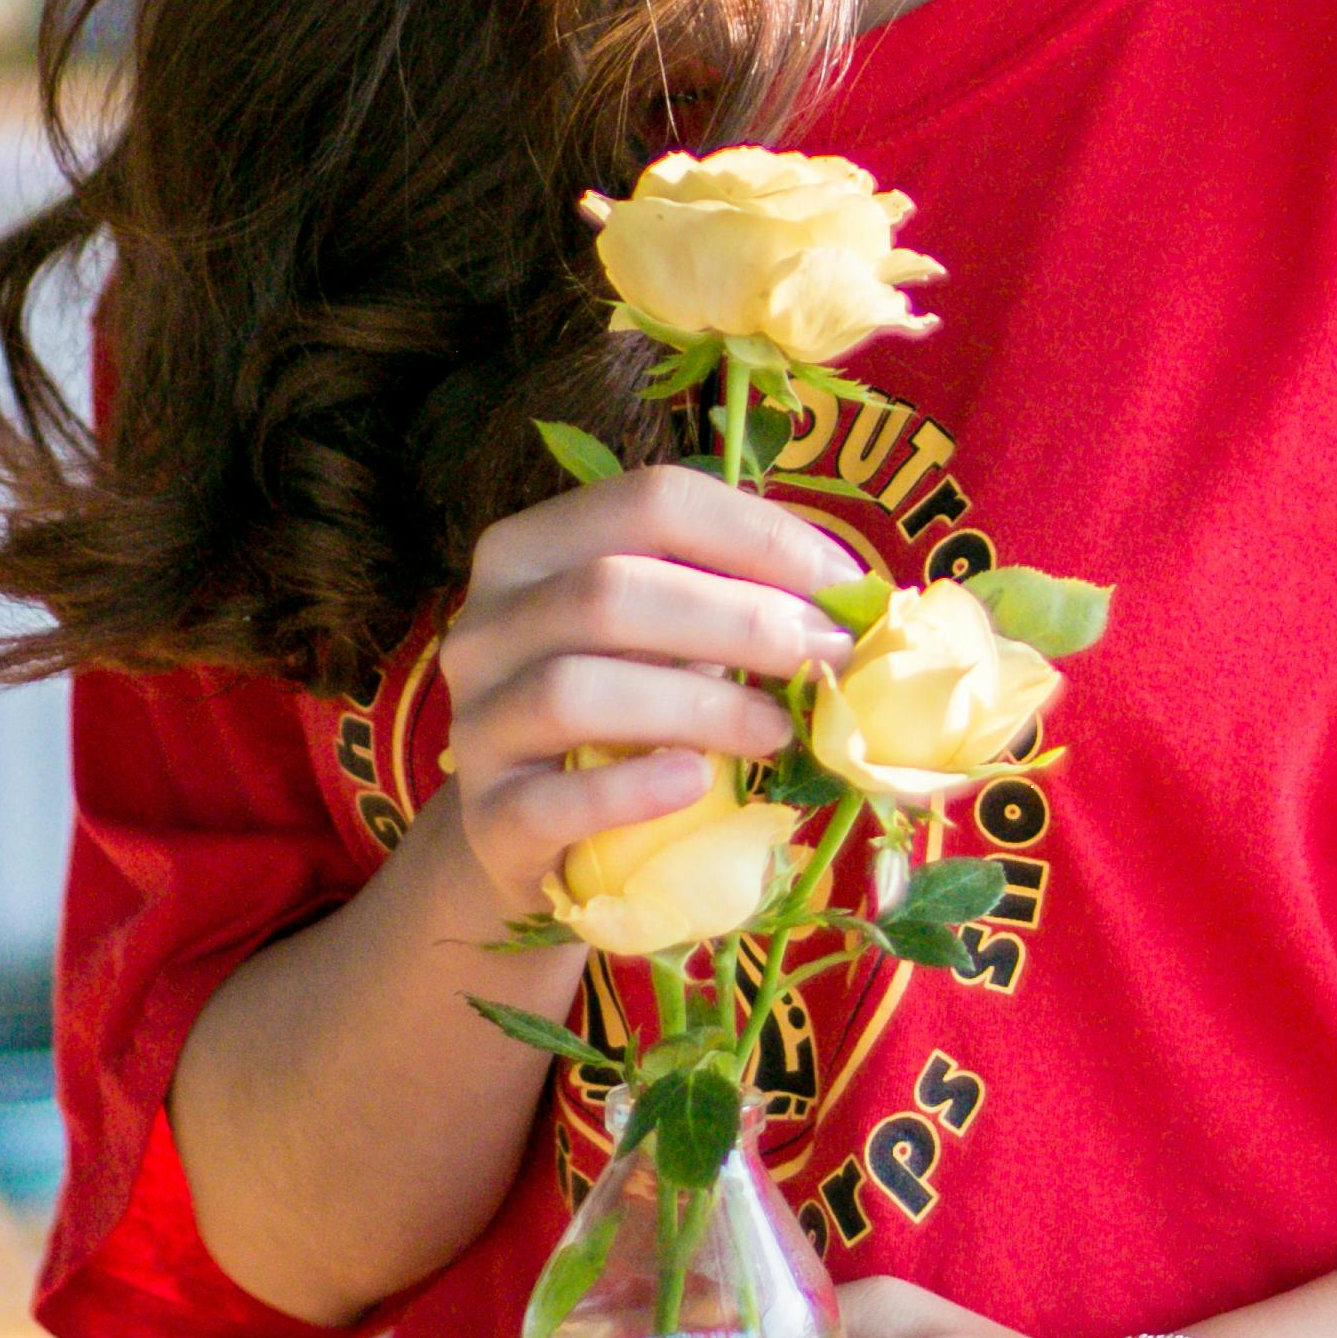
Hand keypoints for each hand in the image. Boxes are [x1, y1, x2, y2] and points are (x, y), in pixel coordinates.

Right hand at [442, 467, 856, 922]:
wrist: (536, 836)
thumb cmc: (627, 713)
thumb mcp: (671, 638)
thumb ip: (736, 601)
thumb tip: (861, 600)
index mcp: (533, 547)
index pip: (652, 500)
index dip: (759, 536)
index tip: (845, 587)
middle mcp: (484, 622)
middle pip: (610, 590)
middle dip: (743, 620)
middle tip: (830, 658)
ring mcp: (475, 722)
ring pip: (575, 688)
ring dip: (700, 705)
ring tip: (781, 730)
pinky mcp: (486, 819)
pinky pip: (551, 800)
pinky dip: (632, 789)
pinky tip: (696, 783)